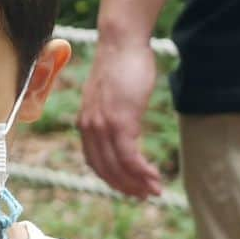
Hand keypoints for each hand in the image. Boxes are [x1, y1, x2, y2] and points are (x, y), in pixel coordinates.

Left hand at [77, 37, 161, 197]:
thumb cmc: (121, 66)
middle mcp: (89, 128)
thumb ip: (111, 115)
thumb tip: (124, 127)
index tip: (129, 187)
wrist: (120, 43)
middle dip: (126, 186)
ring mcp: (103, 126)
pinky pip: (129, 156)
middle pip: (105, 169)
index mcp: (85, 123)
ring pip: (118, 166)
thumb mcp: (111, 96)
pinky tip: (153, 176)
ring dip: (137, 183)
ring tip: (154, 191)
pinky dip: (141, 171)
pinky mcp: (120, 121)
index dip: (113, 179)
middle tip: (145, 195)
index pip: (95, 162)